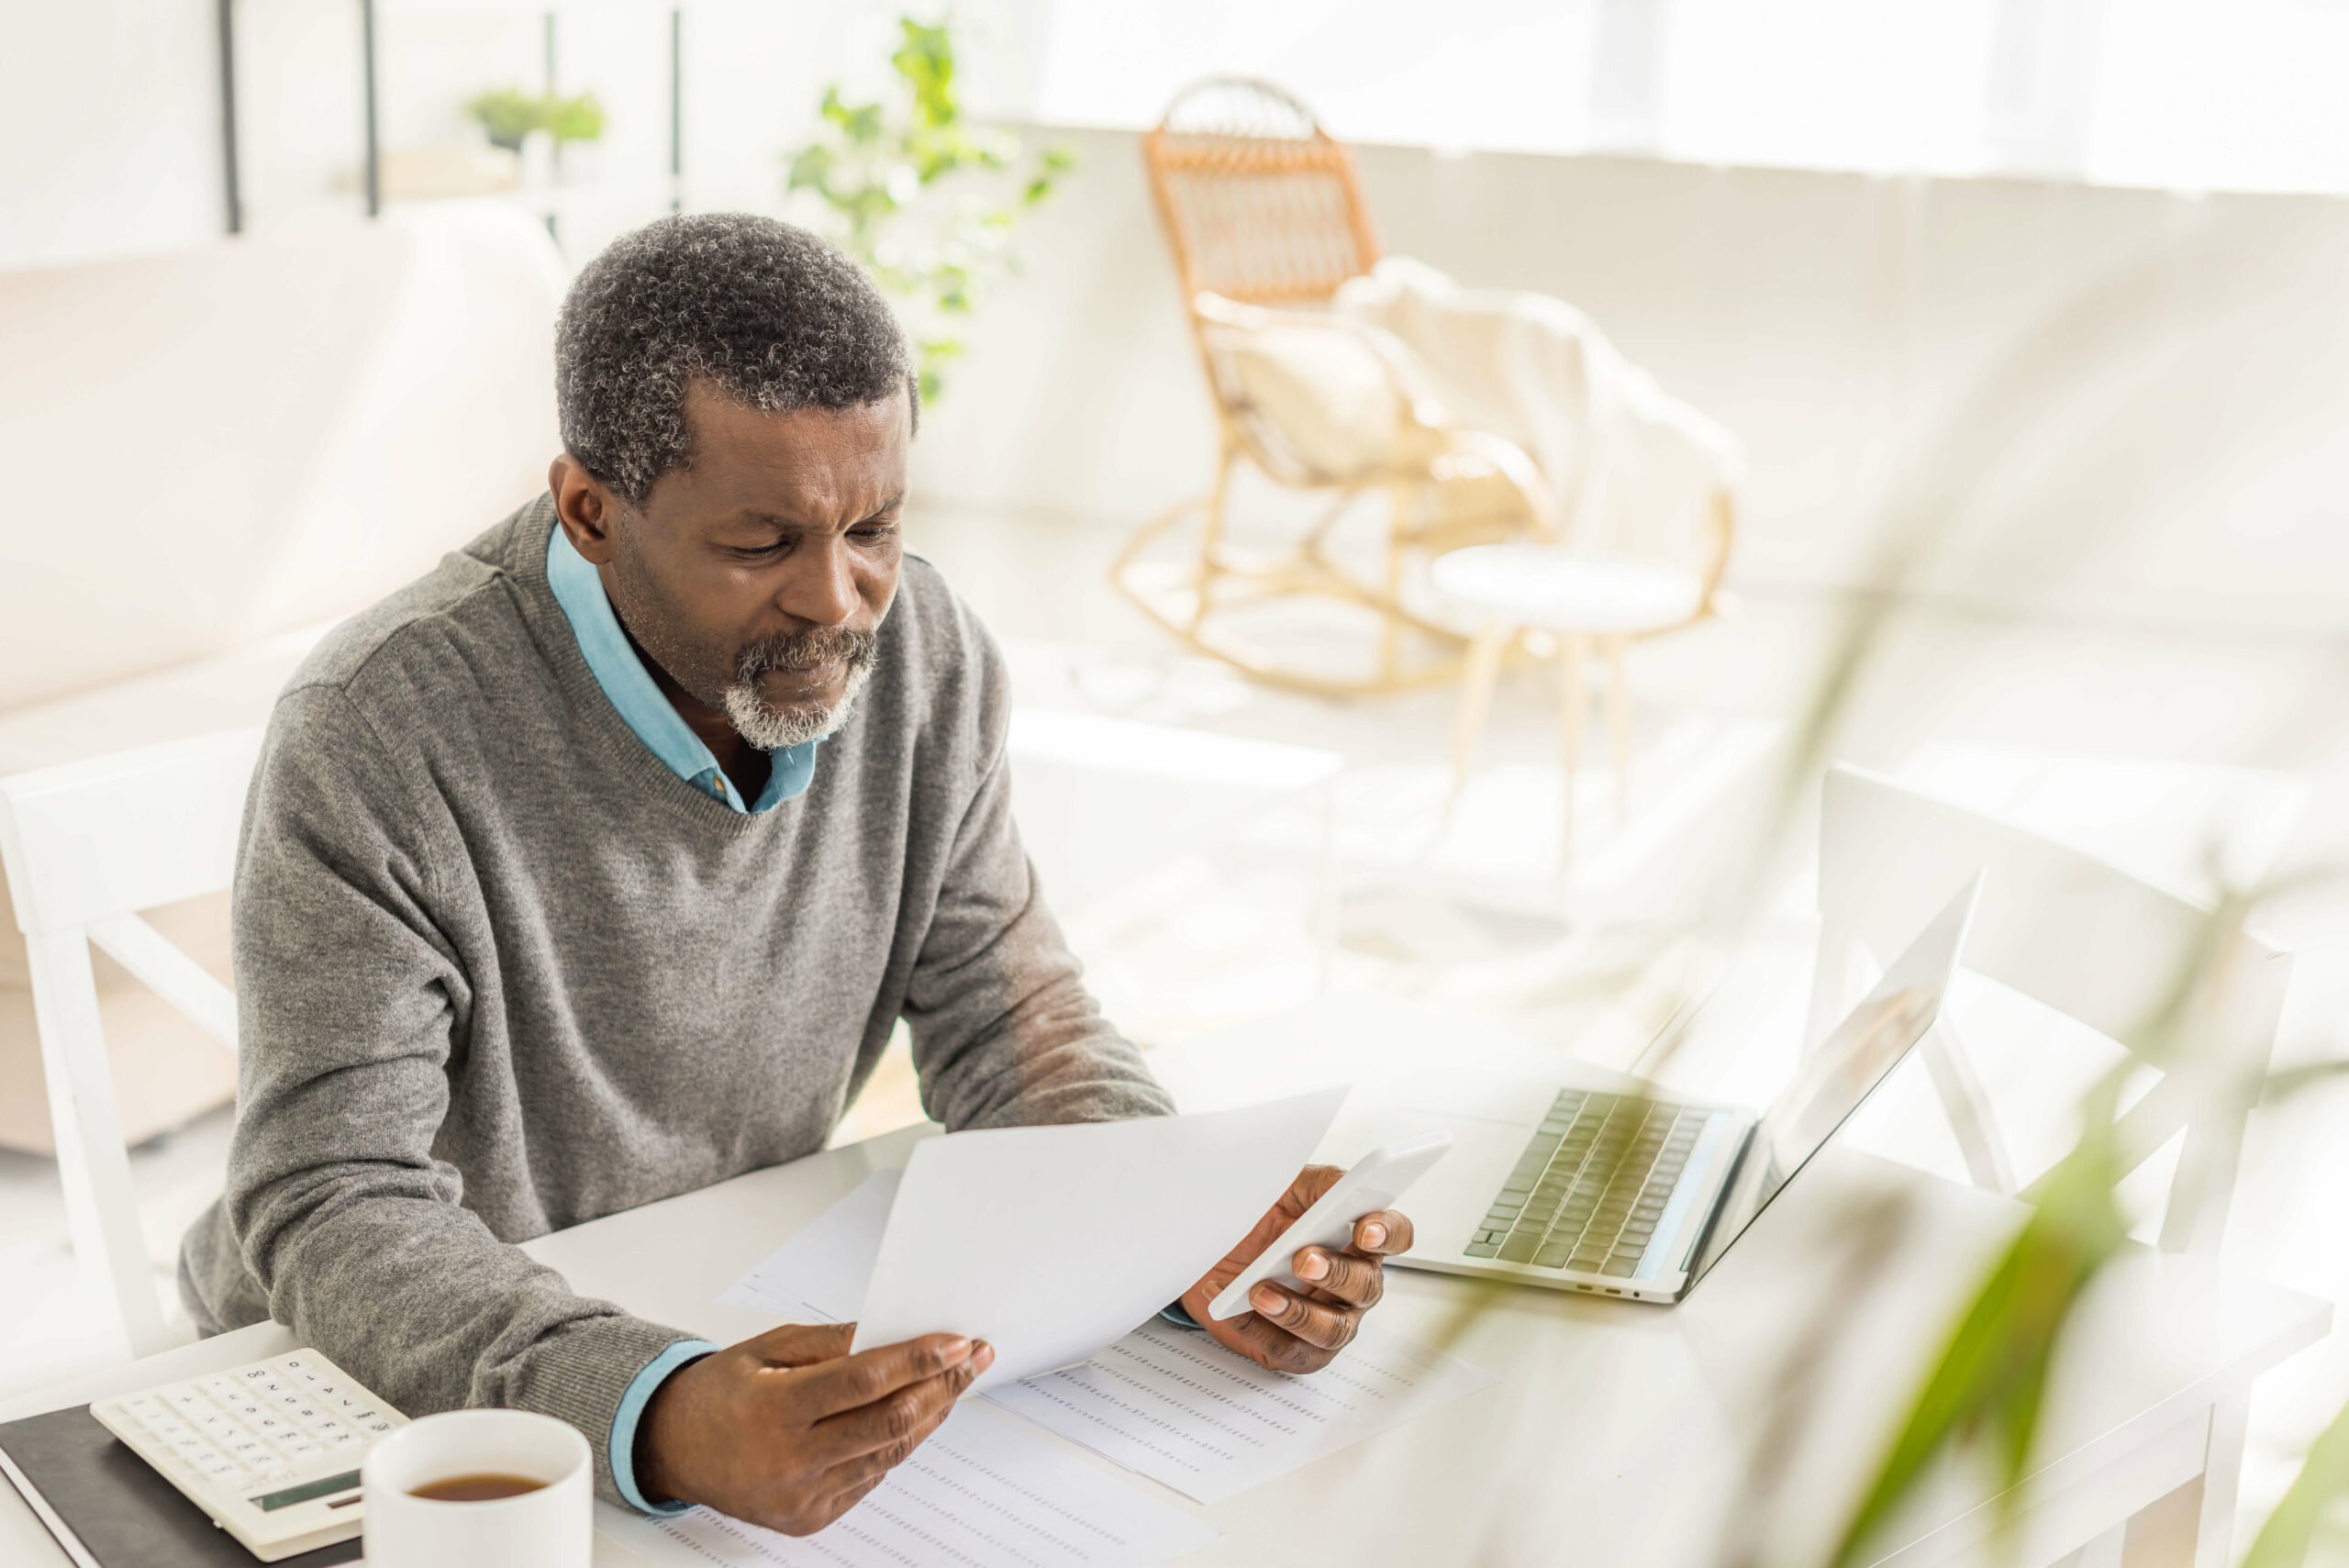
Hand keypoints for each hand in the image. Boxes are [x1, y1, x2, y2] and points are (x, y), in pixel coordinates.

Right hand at [637, 1322, 992, 1534]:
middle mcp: (790, 1460)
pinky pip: (870, 1478)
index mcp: (774, 1410)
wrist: (671, 1449)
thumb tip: (891, 1333)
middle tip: (973, 1357)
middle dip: (941, 1385)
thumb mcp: (765, 1349)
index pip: (864, 1381)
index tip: (956, 1340)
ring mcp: (802, 1497)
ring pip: (889, 1454)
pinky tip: (915, 1416)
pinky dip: (897, 1445)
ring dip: (929, 1415)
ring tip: (955, 1382)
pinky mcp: (810, 1519)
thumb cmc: (717, 1392)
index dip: (918, 1359)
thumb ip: (830, 1343)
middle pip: (889, 1422)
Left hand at [1178, 1164, 1414, 1374]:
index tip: (1364, 1229)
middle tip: (1302, 1259)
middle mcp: (1353, 1284)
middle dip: (1336, 1274)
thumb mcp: (1289, 1189)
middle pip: (1366, 1287)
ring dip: (1298, 1311)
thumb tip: (1345, 1183)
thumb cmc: (1261, 1219)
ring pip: (1333, 1329)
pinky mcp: (1298, 1350)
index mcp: (1358, 1239)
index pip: (1396, 1236)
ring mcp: (1330, 1320)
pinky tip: (1237, 1307)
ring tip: (1261, 1291)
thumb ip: (1322, 1183)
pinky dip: (1258, 1329)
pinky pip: (1289, 1350)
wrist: (1215, 1250)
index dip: (1388, 1234)